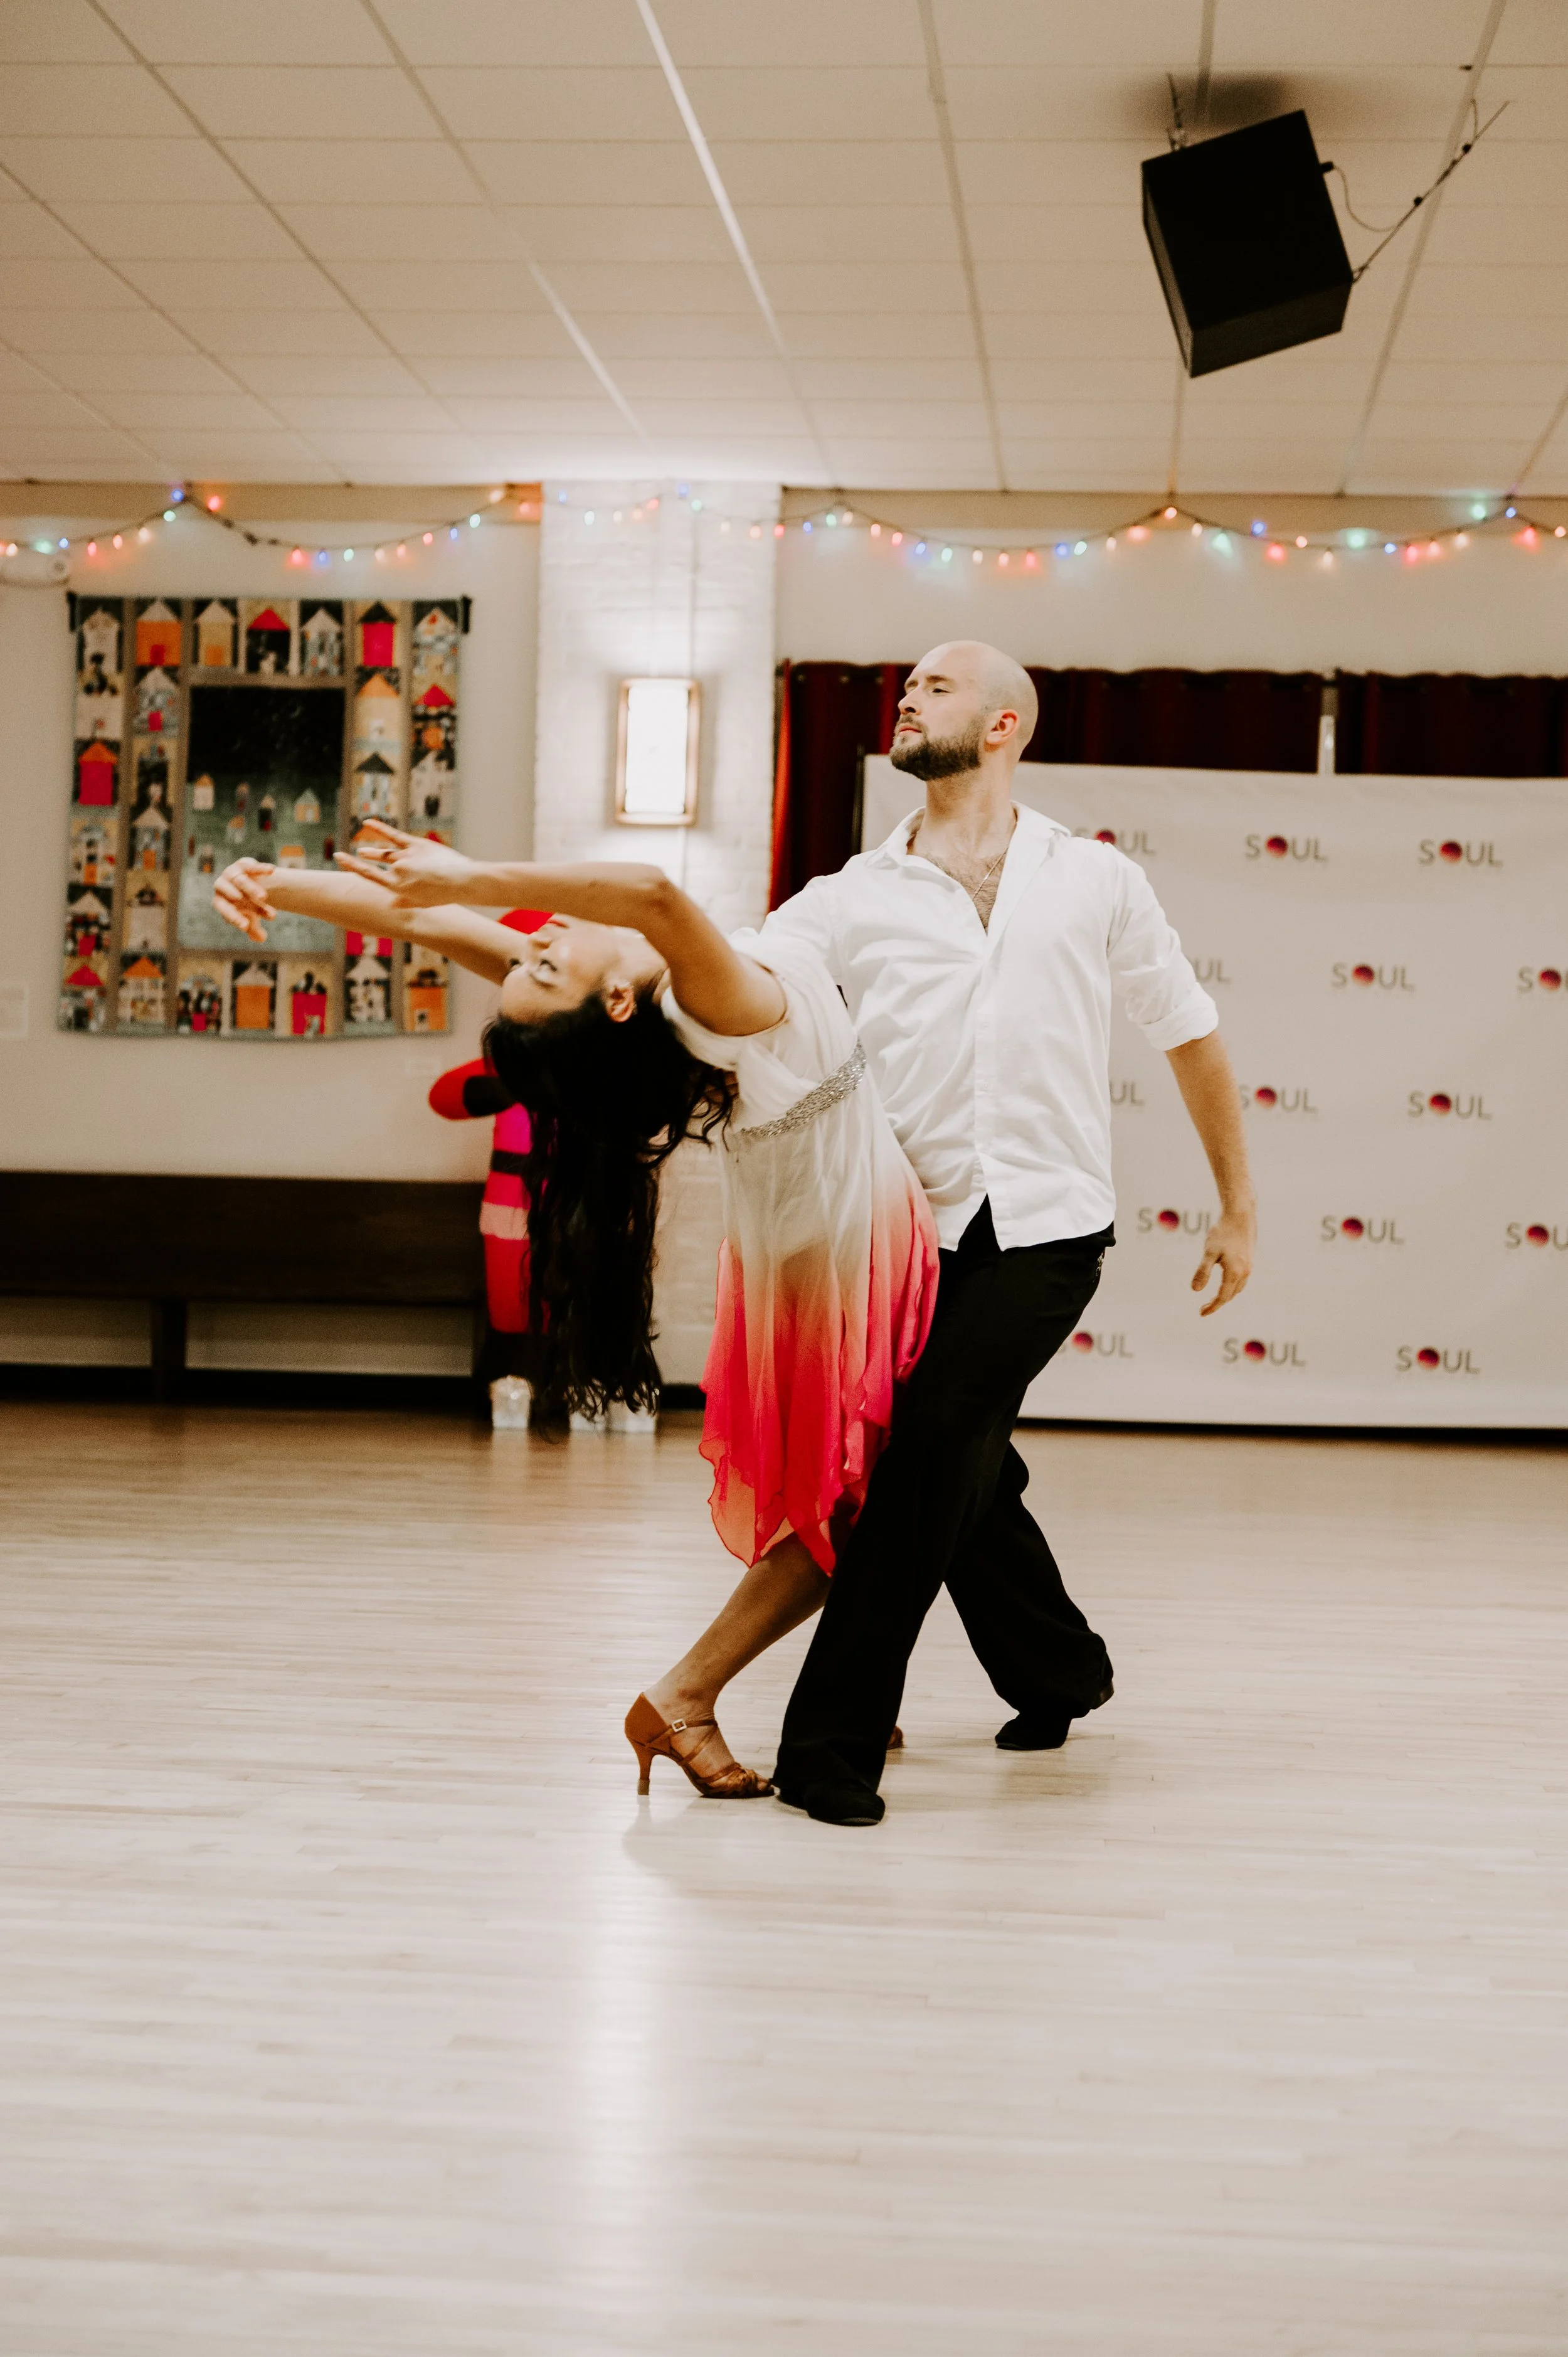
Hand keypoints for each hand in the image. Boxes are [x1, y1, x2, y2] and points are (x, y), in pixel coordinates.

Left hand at [213, 856, 277, 943]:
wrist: (250, 884)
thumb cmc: (247, 906)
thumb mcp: (252, 918)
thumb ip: (254, 930)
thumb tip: (261, 939)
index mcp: (221, 902)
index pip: (224, 910)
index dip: (234, 918)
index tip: (246, 927)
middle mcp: (223, 886)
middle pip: (230, 892)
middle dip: (241, 901)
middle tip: (251, 908)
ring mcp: (232, 874)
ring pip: (240, 880)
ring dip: (251, 888)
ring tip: (264, 897)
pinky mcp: (243, 864)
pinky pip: (250, 866)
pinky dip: (260, 868)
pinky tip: (272, 870)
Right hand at [334, 818, 474, 905]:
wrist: (463, 882)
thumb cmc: (444, 895)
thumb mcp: (422, 903)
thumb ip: (404, 902)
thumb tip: (392, 905)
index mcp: (397, 888)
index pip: (369, 875)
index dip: (352, 866)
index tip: (339, 858)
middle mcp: (398, 872)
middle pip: (378, 862)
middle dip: (367, 858)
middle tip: (357, 854)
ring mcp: (406, 857)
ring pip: (385, 851)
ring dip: (373, 850)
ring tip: (364, 849)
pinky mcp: (416, 845)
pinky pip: (394, 835)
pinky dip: (380, 828)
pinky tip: (367, 822)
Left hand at [1191, 1204, 1254, 1315]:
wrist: (1240, 1215)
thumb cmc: (1222, 1232)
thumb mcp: (1209, 1252)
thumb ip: (1203, 1271)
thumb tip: (1195, 1290)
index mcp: (1234, 1272)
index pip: (1223, 1297)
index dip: (1212, 1307)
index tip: (1201, 1314)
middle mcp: (1245, 1272)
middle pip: (1231, 1295)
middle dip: (1218, 1303)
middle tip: (1204, 1308)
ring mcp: (1249, 1266)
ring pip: (1238, 1288)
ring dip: (1226, 1295)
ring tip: (1214, 1299)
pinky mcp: (1250, 1259)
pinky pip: (1242, 1279)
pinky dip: (1233, 1286)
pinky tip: (1226, 1282)